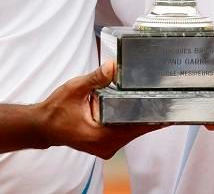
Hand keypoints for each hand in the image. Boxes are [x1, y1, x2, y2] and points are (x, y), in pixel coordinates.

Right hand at [33, 60, 165, 158]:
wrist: (43, 126)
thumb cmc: (56, 110)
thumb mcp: (75, 89)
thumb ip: (95, 78)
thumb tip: (113, 66)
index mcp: (101, 136)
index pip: (135, 128)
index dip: (153, 119)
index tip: (170, 110)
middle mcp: (106, 146)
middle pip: (137, 130)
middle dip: (152, 114)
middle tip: (169, 97)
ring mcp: (106, 146)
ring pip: (132, 131)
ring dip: (143, 117)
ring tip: (160, 99)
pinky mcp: (105, 142)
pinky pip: (124, 131)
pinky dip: (132, 119)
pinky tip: (141, 106)